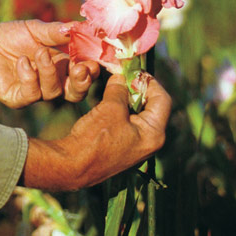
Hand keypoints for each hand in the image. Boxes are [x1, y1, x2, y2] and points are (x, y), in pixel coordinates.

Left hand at [0, 20, 99, 107]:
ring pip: (54, 92)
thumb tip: (79, 26)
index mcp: (62, 64)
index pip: (84, 73)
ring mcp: (35, 91)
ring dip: (50, 71)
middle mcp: (52, 81)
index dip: (92, 70)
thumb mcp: (35, 29)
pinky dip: (30, 77)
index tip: (95, 60)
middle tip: (79, 68)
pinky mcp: (17, 97)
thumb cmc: (9, 35)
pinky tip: (22, 61)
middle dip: (81, 82)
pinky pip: (31, 94)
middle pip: (76, 93)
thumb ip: (56, 31)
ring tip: (38, 52)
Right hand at [21, 74, 170, 189]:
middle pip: (151, 106)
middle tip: (122, 74)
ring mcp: (136, 145)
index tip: (134, 70)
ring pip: (137, 113)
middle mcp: (149, 141)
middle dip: (137, 88)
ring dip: (126, 97)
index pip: (162, 100)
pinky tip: (107, 99)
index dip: (149, 81)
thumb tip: (121, 78)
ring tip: (113, 84)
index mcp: (154, 134)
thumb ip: (119, 90)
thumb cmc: (95, 138)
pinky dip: (119, 108)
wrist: (73, 166)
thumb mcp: (110, 108)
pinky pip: (127, 121)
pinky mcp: (122, 145)